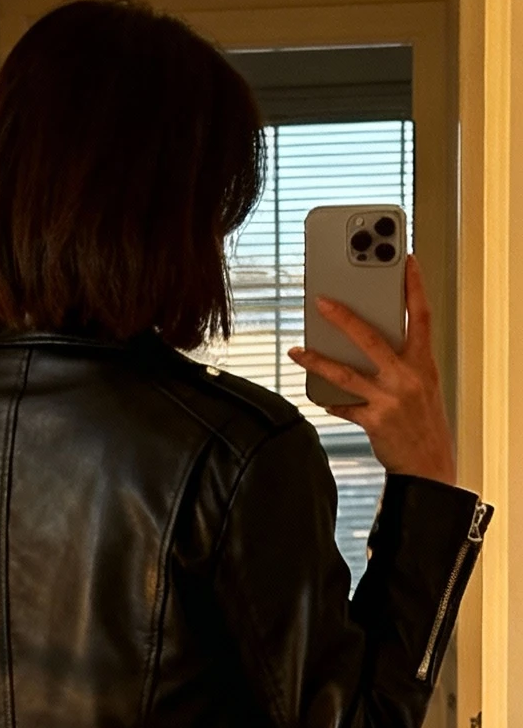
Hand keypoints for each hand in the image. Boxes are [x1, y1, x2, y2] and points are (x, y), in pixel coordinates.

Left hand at [288, 256, 454, 482]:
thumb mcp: (424, 385)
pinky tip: (317, 395)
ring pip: (347, 373)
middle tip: (322, 300)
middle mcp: (407, 377)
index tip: (406, 261)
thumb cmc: (425, 423)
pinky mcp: (374, 421)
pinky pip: (344, 407)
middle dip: (345, 317)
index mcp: (423, 363)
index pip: (421, 316)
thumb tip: (376, 344)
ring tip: (298, 351)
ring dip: (318, 360)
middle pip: (371, 338)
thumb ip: (404, 362)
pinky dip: (330, 400)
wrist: (429, 466)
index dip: (414, 287)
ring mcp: (390, 399)